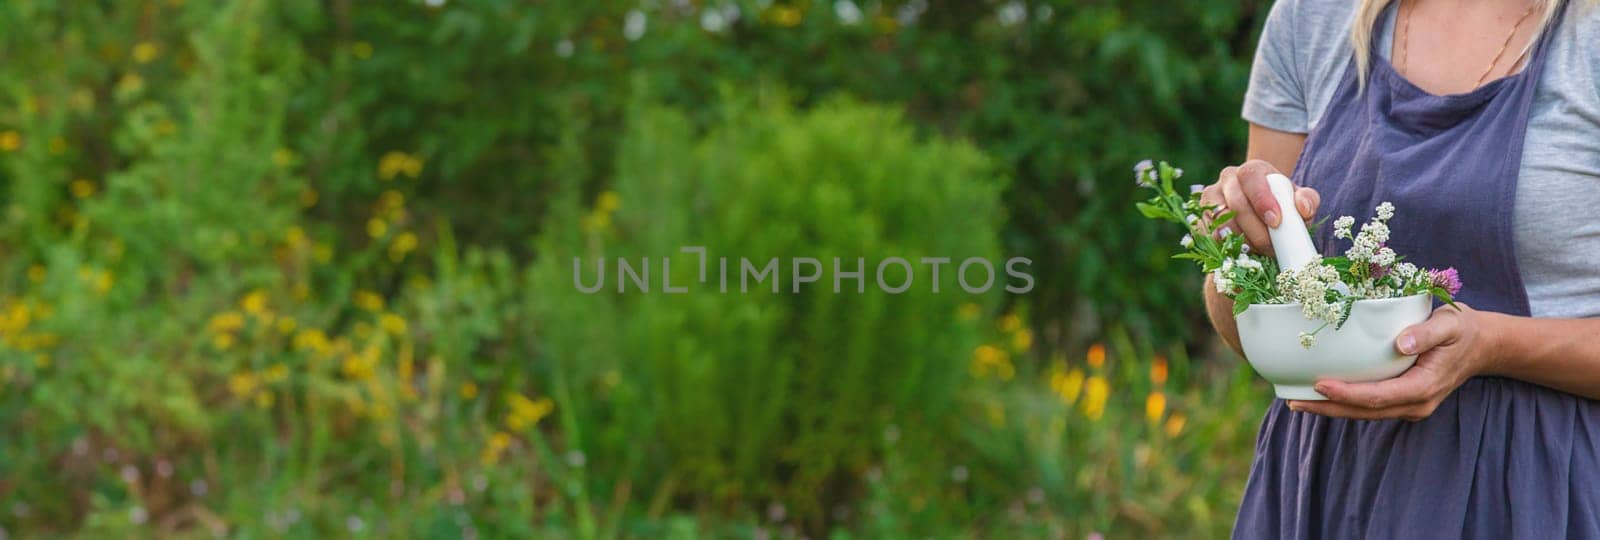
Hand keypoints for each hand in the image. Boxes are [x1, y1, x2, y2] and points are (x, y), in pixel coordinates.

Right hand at [1198, 160, 1320, 256]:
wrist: (1259, 218)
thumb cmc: (1281, 208)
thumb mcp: (1297, 202)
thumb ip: (1307, 200)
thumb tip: (1303, 208)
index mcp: (1252, 171)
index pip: (1251, 176)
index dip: (1262, 199)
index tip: (1276, 221)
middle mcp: (1227, 180)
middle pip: (1236, 203)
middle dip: (1256, 230)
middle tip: (1271, 248)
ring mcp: (1210, 199)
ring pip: (1221, 223)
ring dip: (1242, 241)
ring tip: (1259, 251)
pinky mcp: (1200, 219)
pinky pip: (1209, 236)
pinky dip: (1226, 247)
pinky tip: (1242, 252)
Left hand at [1288, 304, 1500, 420]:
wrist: (1481, 345)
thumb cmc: (1462, 331)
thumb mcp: (1450, 324)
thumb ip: (1427, 332)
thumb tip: (1401, 342)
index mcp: (1424, 387)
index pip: (1379, 396)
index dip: (1347, 394)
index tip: (1319, 384)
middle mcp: (1415, 403)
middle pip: (1365, 411)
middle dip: (1328, 408)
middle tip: (1294, 401)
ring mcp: (1409, 405)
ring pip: (1364, 413)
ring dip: (1331, 409)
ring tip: (1297, 401)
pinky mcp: (1402, 399)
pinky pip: (1369, 406)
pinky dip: (1344, 403)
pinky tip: (1320, 396)